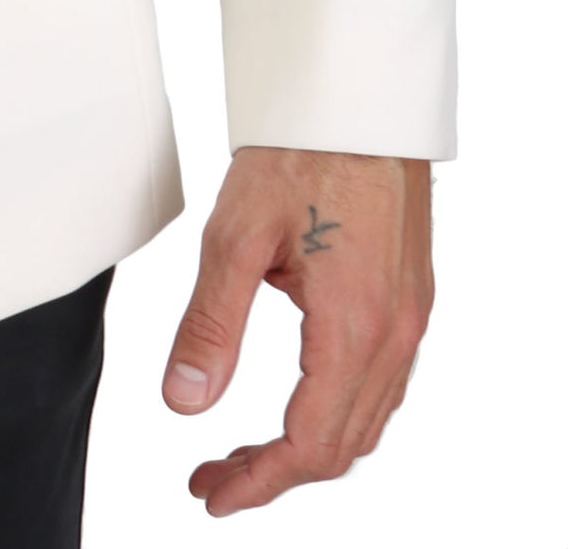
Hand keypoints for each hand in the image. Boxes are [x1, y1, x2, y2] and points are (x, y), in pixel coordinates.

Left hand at [162, 147, 432, 515]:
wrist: (357, 100)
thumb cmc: (299, 153)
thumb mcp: (235, 238)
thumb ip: (210, 326)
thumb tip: (183, 403)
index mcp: (354, 328)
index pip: (309, 443)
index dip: (259, 481)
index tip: (212, 493)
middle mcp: (395, 334)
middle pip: (342, 445)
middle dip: (276, 473)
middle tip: (215, 478)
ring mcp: (410, 318)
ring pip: (366, 419)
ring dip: (307, 447)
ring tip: (245, 450)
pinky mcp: (410, 299)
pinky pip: (381, 383)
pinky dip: (337, 411)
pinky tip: (296, 399)